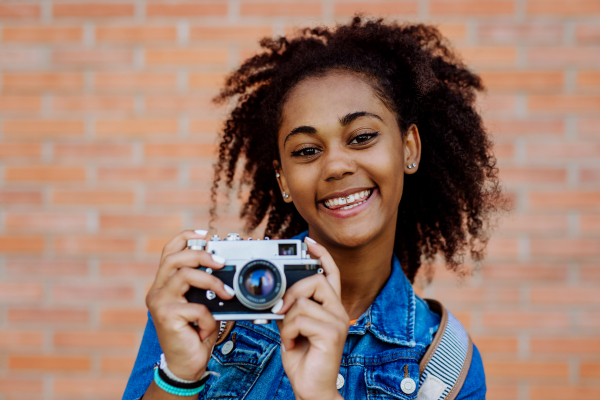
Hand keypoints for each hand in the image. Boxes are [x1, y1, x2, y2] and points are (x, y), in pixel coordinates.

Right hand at [145, 230, 233, 380]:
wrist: (186, 365)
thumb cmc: (195, 333)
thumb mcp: (202, 304)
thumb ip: (207, 287)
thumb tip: (228, 269)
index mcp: (165, 283)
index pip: (170, 251)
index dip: (186, 237)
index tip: (205, 235)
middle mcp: (157, 290)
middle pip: (175, 258)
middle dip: (202, 255)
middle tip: (222, 262)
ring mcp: (159, 303)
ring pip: (185, 275)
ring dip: (211, 282)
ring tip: (227, 293)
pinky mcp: (165, 316)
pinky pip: (195, 307)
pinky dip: (208, 317)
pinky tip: (207, 328)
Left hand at [274, 237, 348, 399]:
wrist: (312, 387)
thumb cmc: (303, 359)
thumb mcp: (292, 328)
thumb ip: (290, 309)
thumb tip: (277, 296)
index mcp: (330, 307)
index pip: (331, 273)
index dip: (321, 255)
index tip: (309, 242)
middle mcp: (338, 311)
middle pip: (316, 280)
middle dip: (292, 292)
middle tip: (279, 310)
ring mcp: (338, 321)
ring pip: (302, 301)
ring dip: (286, 321)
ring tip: (288, 336)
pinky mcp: (332, 333)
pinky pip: (300, 318)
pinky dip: (287, 332)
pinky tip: (291, 344)